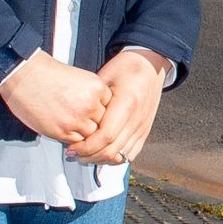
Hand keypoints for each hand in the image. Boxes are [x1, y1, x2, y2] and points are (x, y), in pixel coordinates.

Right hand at [0, 51, 110, 146]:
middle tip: (80, 120)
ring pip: (90, 135)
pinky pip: (76, 142)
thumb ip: (92, 95)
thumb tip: (98, 111)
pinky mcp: (62, 131)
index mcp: (97, 88)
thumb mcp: (80, 79)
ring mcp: (77, 120)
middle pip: (102, 123)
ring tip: (71, 124)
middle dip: (93, 123)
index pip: (110, 107)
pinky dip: (72, 139)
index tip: (93, 111)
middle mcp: (91, 105)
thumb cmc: (48, 74)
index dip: (100, 111)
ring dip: (83, 133)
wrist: (25, 75)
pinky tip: (63, 129)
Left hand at [69, 49, 169, 165]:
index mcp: (127, 103)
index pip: (105, 136)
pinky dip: (115, 159)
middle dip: (89, 156)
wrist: (151, 64)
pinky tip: (102, 154)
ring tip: (85, 155)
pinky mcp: (145, 131)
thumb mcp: (104, 76)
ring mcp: (143, 127)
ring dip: (100, 160)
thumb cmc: (126, 67)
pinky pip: (131, 154)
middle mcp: (137, 118)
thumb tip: (74, 119)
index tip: (71, 147)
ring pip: (121, 156)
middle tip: (73, 153)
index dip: (86, 147)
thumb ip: (92, 99)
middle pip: (112, 150)